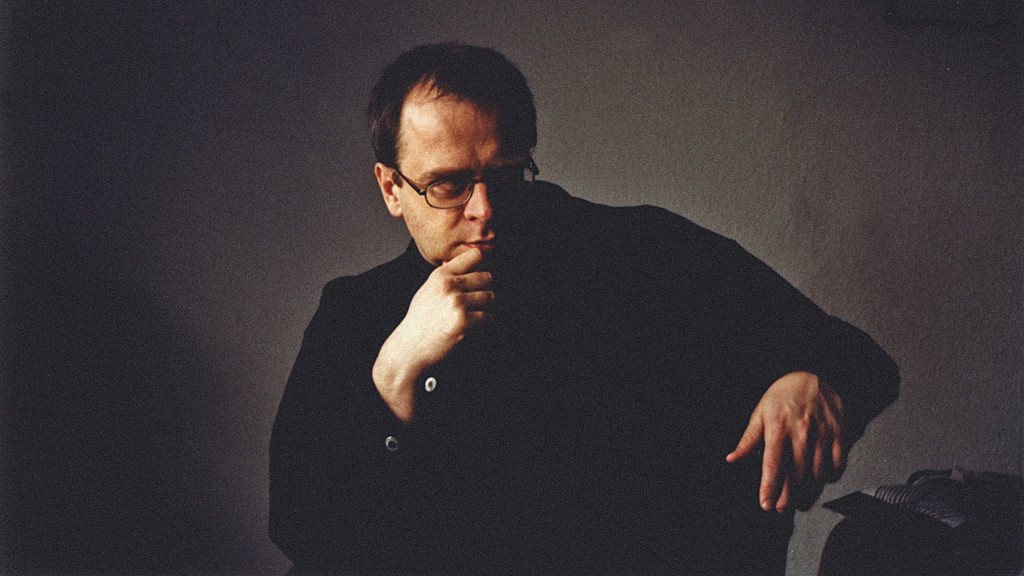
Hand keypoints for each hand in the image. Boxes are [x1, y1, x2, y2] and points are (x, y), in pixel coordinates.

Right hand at [372, 248, 494, 420]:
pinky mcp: (464, 321)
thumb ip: (447, 276)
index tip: (484, 273)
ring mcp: (457, 303)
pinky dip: (484, 322)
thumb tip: (472, 264)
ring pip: (490, 297)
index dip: (484, 264)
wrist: (410, 348)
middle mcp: (449, 286)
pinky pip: (488, 317)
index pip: (475, 255)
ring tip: (474, 313)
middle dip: (486, 289)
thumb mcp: (428, 290)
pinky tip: (472, 326)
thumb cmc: (420, 321)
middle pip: (487, 277)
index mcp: (440, 275)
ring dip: (486, 307)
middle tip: (479, 300)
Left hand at [726, 372, 844, 511]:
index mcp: (778, 426)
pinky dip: (831, 476)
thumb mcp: (760, 413)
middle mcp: (801, 431)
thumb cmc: (783, 394)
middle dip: (788, 496)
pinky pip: (838, 462)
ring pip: (818, 472)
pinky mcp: (840, 432)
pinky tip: (821, 479)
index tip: (766, 503)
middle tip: (782, 508)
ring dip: (808, 491)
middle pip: (796, 474)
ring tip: (800, 499)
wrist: (812, 373)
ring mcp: (823, 432)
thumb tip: (733, 458)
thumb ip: (748, 439)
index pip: (772, 463)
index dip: (769, 487)